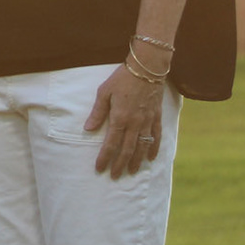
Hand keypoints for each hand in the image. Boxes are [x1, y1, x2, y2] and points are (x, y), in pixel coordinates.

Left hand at [84, 64, 164, 178]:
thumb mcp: (104, 92)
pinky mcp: (157, 117)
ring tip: (131, 172)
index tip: (99, 168)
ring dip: (137, 161)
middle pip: (128, 149)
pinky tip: (150, 158)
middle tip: (115, 176)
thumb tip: (88, 129)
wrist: (147, 68)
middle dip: (120, 164)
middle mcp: (135, 123)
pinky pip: (156, 137)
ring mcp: (148, 121)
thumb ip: (97, 112)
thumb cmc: (122, 78)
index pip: (111, 143)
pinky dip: (154, 149)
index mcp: (120, 118)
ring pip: (142, 146)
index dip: (105, 157)